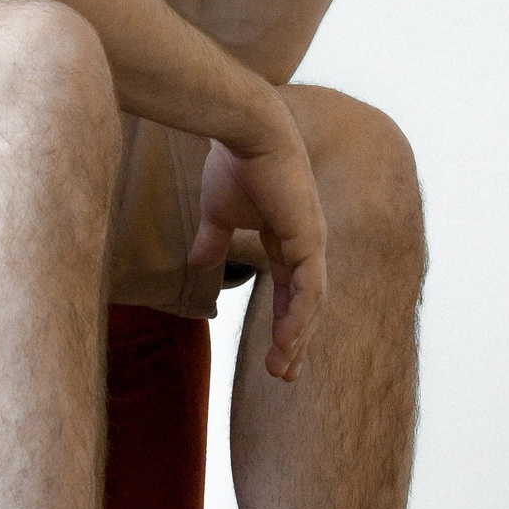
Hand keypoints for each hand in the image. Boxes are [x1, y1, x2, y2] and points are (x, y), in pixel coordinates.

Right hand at [186, 122, 327, 381]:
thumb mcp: (217, 213)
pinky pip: (308, 290)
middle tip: (283, 376)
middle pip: (302, 303)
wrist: (245, 132)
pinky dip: (300, 319)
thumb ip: (212, 240)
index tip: (273, 356)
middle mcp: (305, 244)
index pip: (287, 290)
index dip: (280, 323)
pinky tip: (289, 343)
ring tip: (283, 370)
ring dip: (297, 339)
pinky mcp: (310, 239)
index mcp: (285, 237)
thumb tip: (197, 264)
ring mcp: (311, 242)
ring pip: (309, 304)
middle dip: (293, 341)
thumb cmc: (231, 164)